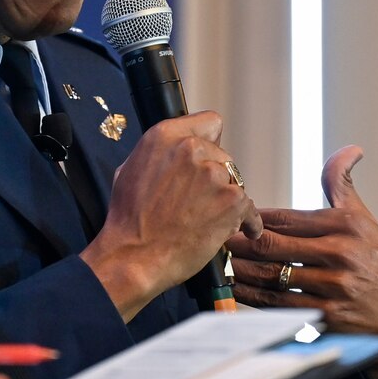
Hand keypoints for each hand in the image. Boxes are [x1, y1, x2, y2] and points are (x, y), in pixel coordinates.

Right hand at [82, 111, 259, 321]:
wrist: (135, 256)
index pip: (209, 122)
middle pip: (223, 157)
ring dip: (226, 200)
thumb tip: (176, 152)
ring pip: (235, 183)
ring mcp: (214, 174)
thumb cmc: (129, 221)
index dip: (210, 142)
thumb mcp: (130, 170)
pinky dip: (246, 222)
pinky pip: (249, 208)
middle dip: (215, 178)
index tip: (209, 156)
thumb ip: (160, 154)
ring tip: (209, 219)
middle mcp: (191, 149)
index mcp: (165, 136)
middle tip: (200, 200)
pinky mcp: (232, 200)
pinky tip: (240, 230)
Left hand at [225, 145, 377, 377]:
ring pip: (272, 276)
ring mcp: (333, 286)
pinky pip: (279, 305)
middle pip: (272, 245)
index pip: (285, 218)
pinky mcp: (327, 316)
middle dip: (239, 242)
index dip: (253, 217)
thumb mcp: (364, 221)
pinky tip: (237, 290)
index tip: (232, 215)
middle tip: (216, 237)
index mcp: (344, 226)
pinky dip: (253, 298)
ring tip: (222, 263)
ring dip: (241, 270)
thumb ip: (343, 186)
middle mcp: (339, 253)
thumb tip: (350, 149)